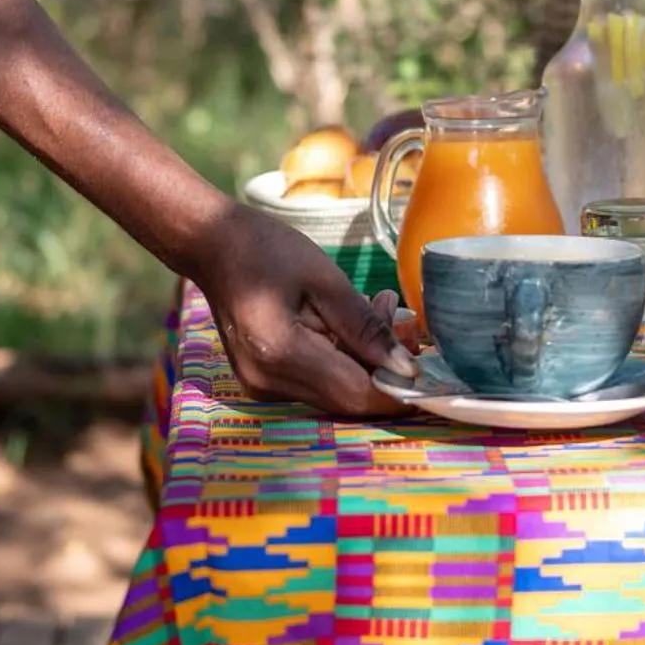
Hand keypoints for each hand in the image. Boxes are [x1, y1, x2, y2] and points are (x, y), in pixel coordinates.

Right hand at [192, 205, 417, 416]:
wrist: (212, 246)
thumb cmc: (267, 250)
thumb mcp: (324, 277)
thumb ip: (365, 326)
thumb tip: (406, 367)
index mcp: (281, 353)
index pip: (356, 394)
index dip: (399, 392)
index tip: (432, 371)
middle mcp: (269, 382)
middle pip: (348, 398)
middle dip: (385, 370)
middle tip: (403, 320)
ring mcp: (262, 386)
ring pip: (336, 392)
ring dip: (366, 360)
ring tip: (379, 306)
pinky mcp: (264, 382)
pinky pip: (318, 382)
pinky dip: (343, 358)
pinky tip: (347, 321)